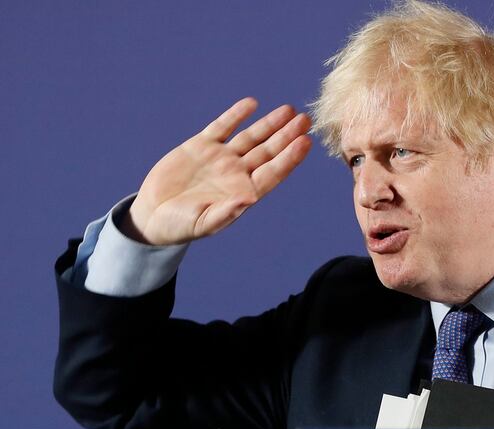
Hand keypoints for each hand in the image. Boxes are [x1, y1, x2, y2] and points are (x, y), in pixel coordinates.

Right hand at [125, 98, 311, 244]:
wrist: (153, 215)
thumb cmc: (181, 226)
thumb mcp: (203, 223)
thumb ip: (226, 212)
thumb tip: (249, 200)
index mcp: (244, 191)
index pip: (274, 172)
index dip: (291, 157)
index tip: (305, 142)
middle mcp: (237, 173)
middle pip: (269, 151)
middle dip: (287, 135)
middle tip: (306, 120)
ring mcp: (221, 158)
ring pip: (251, 136)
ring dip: (270, 123)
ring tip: (289, 110)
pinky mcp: (201, 146)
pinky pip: (222, 126)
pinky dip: (236, 115)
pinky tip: (251, 104)